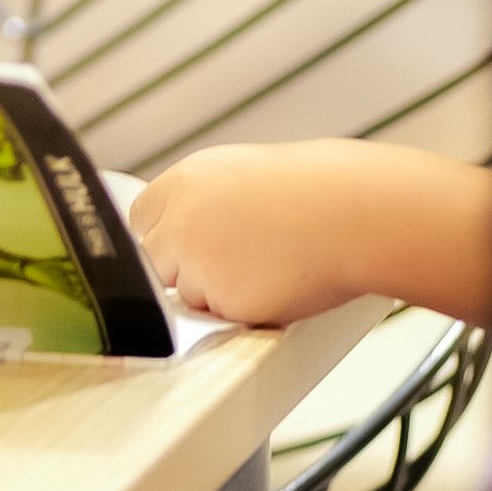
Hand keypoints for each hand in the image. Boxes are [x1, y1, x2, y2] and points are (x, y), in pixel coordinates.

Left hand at [126, 139, 443, 326]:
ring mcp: (197, 263)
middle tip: (229, 261)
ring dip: (215, 292)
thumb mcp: (241, 174)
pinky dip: (242, 311)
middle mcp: (180, 221)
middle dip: (179, 269)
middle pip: (152, 261)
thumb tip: (178, 226)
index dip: (161, 235)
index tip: (180, 244)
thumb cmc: (315, 192)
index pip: (138, 218)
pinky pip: (221, 317)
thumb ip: (200, 201)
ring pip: (187, 295)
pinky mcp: (223, 300)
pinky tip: (275, 284)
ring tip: (265, 266)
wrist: (353, 212)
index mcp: (184, 181)